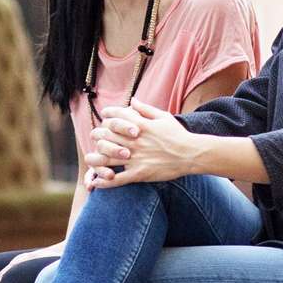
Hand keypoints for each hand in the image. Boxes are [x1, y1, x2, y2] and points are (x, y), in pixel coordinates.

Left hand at [86, 98, 204, 187]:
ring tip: (90, 159)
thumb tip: (132, 100)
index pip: (116, 116)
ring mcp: (136, 158)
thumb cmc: (179, 135)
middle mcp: (135, 141)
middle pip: (107, 136)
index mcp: (140, 125)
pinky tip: (96, 182)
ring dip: (96, 158)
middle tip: (95, 136)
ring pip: (107, 158)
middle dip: (97, 135)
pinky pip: (117, 179)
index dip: (107, 114)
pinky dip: (105, 182)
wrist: (192, 154)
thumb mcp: (163, 117)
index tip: (104, 115)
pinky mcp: (140, 174)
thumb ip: (145, 109)